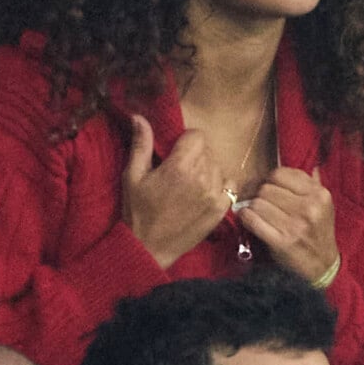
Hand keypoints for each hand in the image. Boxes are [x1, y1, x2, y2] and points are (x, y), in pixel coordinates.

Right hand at [122, 115, 232, 268]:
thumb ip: (141, 144)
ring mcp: (214, 194)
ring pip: (218, 166)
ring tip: (190, 184)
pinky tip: (204, 192)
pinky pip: (230, 184)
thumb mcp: (133, 176)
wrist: (149, 248)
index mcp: (180, 166)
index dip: (186, 141)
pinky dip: (220, 184)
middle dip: (194, 155)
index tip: (176, 153)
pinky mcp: (221, 209)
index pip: (197, 136)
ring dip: (207, 170)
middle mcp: (201, 177)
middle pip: (207, 150)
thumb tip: (139, 116)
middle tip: (179, 171)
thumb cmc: (138, 211)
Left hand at [238, 166, 337, 280]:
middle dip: (259, 194)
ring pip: (258, 203)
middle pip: (266, 188)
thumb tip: (305, 164)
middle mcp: (309, 208)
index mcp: (319, 194)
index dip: (269, 180)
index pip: (280, 174)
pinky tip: (248, 218)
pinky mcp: (282, 242)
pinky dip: (246, 217)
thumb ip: (311, 184)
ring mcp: (296, 225)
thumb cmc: (319, 233)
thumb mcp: (323, 206)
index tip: (267, 187)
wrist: (323, 267)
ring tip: (256, 212)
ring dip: (252, 207)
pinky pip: (253, 220)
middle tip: (259, 201)